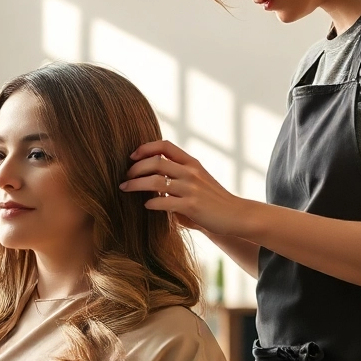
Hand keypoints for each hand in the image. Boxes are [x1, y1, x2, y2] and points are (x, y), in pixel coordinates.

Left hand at [120, 140, 251, 237]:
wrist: (236, 215)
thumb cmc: (212, 200)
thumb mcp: (197, 180)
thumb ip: (177, 176)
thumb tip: (150, 177)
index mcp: (191, 163)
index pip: (165, 145)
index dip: (145, 147)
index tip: (132, 156)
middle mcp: (191, 172)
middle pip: (156, 161)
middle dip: (136, 168)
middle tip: (125, 176)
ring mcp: (191, 188)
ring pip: (156, 181)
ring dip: (136, 184)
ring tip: (125, 188)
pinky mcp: (192, 206)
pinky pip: (164, 202)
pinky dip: (151, 203)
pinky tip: (146, 206)